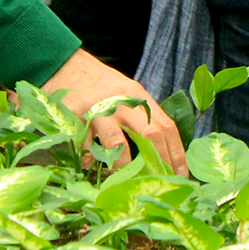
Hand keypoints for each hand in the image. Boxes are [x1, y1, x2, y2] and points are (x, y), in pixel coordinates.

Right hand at [40, 50, 187, 175]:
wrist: (67, 67)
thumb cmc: (101, 88)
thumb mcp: (127, 94)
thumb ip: (143, 116)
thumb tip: (164, 155)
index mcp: (138, 96)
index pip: (166, 125)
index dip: (176, 152)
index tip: (181, 174)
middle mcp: (121, 101)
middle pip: (149, 132)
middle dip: (158, 161)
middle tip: (160, 182)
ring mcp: (98, 108)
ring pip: (116, 141)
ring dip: (122, 164)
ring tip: (124, 178)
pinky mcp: (74, 115)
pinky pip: (84, 144)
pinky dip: (88, 158)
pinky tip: (88, 165)